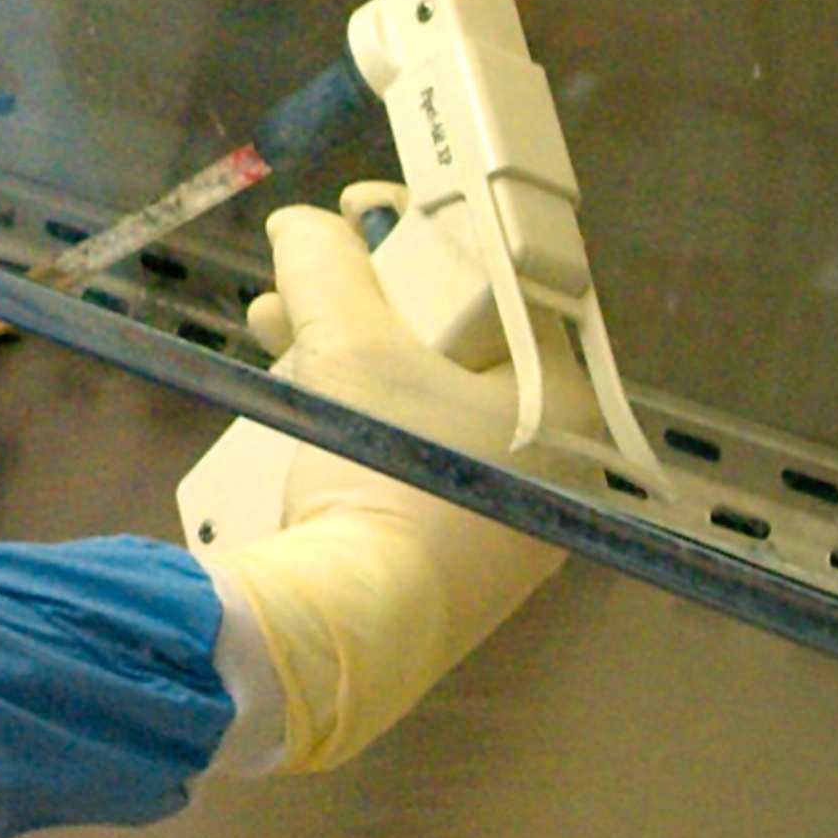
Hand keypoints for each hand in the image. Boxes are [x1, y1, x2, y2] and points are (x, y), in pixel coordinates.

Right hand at [197, 205, 562, 773]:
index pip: (506, 284)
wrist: (349, 628)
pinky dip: (358, 412)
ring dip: (348, 347)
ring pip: (424, 397)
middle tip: (314, 261)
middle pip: (456, 339)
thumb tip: (300, 224)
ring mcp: (503, 514)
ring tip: (275, 316)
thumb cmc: (382, 476)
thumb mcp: (347, 350)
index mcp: (561, 403)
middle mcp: (548, 460)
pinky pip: (410, 453)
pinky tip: (297, 386)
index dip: (431, 230)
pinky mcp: (450, 554)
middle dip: (370, 291)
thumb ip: (325, 269)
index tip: (367, 209)